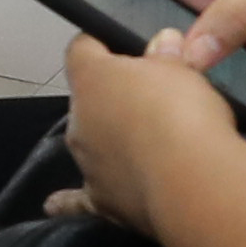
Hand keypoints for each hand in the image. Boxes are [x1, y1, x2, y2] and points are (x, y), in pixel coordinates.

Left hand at [55, 27, 245, 238]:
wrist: (192, 182)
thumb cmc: (183, 114)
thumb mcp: (182, 71)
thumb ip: (166, 56)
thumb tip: (163, 41)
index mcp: (92, 79)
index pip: (81, 49)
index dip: (99, 43)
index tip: (117, 45)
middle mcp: (79, 120)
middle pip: (90, 100)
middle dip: (115, 98)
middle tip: (156, 102)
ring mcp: (86, 162)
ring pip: (91, 143)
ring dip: (111, 140)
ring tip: (147, 147)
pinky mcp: (100, 201)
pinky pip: (77, 198)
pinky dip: (68, 200)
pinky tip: (53, 205)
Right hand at [84, 0, 245, 67]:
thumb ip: (227, 20)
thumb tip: (186, 57)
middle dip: (112, 14)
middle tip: (87, 48)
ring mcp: (220, 9)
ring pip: (168, 33)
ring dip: (154, 52)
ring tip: (126, 78)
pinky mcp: (245, 42)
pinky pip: (204, 61)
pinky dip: (191, 76)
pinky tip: (176, 95)